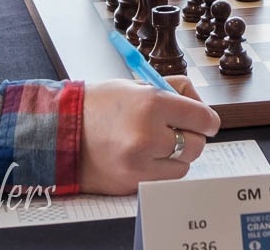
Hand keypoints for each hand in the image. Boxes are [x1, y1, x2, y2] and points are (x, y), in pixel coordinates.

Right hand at [77, 77, 221, 195]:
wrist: (62, 131)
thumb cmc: (101, 104)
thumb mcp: (138, 86)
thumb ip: (174, 91)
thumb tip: (201, 106)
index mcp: (152, 104)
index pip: (203, 117)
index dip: (207, 119)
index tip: (206, 122)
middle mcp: (148, 135)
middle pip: (197, 144)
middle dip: (192, 137)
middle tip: (178, 131)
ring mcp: (139, 163)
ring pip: (183, 166)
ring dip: (177, 156)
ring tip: (156, 144)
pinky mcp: (131, 183)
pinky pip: (164, 180)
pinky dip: (161, 170)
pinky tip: (144, 157)